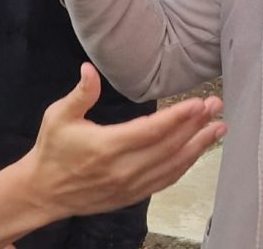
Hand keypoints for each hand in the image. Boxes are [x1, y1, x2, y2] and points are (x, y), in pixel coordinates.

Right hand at [0, 64, 223, 246]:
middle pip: (169, 147)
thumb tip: (90, 68)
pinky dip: (185, 165)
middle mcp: (123, 169)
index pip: (151, 131)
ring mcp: (131, 186)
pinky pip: (166, 180)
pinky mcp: (134, 196)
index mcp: (107, 147)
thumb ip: (80, 93)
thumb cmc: (52, 150)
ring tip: (219, 128)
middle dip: (196, 126)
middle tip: (217, 106)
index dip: (178, 118)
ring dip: (198, 146)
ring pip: (173, 165)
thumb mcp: (58, 116)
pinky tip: (198, 150)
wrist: (43, 192)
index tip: (199, 104)